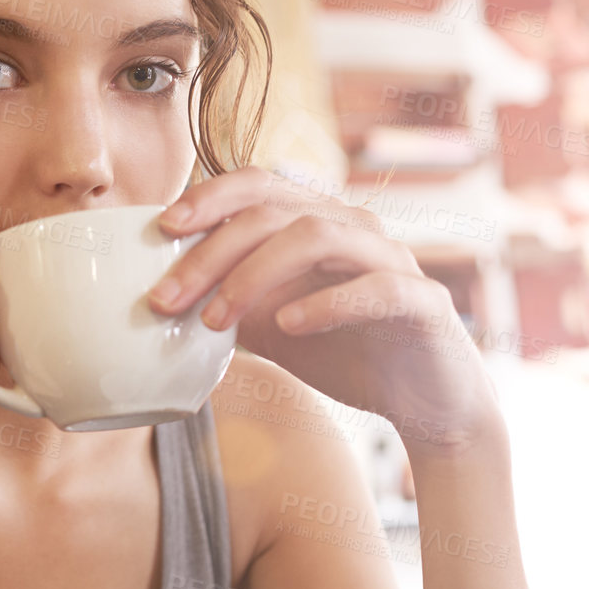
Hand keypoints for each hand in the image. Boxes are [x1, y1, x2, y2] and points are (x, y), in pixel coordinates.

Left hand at [146, 167, 503, 457]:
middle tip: (164, 299)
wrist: (429, 403)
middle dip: (210, 253)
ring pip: (317, 236)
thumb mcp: (274, 326)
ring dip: (253, 275)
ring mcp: (392, 259)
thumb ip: (232, 303)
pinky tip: (287, 326)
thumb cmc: (350, 353)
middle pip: (274, 212)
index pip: (259, 185)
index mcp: (319, 223)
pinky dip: (325, 302)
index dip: (208, 197)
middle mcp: (355, 228)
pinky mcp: (423, 301)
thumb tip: (164, 298)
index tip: (159, 229)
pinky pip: (374, 287)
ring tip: (213, 321)